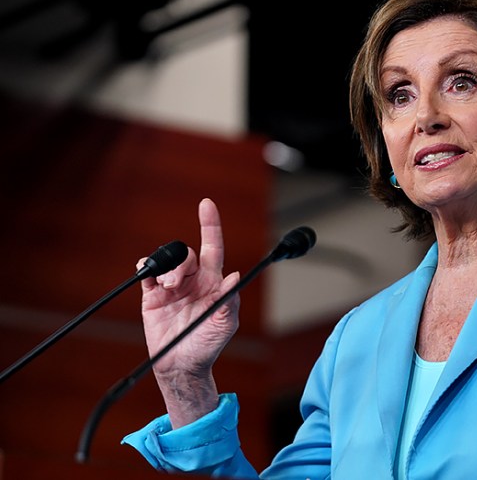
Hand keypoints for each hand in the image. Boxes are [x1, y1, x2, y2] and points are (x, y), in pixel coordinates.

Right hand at [138, 198, 239, 425]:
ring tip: (166, 287)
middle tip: (175, 284)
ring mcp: (173, 286)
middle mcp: (194, 280)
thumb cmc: (207, 345)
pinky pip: (148, 271)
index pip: (213, 247)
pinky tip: (149, 275)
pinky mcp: (152, 294)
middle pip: (186, 253)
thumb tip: (235, 276)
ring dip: (166, 268)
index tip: (206, 204)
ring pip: (167, 260)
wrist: (181, 365)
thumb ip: (229, 301)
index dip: (211, 225)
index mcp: (213, 282)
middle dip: (180, 262)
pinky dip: (146, 267)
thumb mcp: (224, 325)